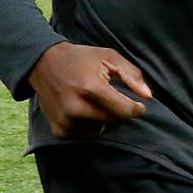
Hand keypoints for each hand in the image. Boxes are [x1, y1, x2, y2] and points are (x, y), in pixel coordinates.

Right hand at [27, 41, 151, 139]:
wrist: (44, 64)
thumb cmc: (82, 58)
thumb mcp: (110, 57)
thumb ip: (132, 75)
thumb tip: (148, 96)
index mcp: (91, 88)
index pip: (123, 111)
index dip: (136, 110)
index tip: (139, 106)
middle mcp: (77, 107)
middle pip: (113, 122)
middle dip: (119, 112)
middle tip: (114, 99)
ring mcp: (66, 121)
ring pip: (100, 129)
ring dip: (103, 119)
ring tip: (95, 102)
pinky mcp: (58, 130)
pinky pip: (84, 135)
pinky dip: (88, 125)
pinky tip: (83, 110)